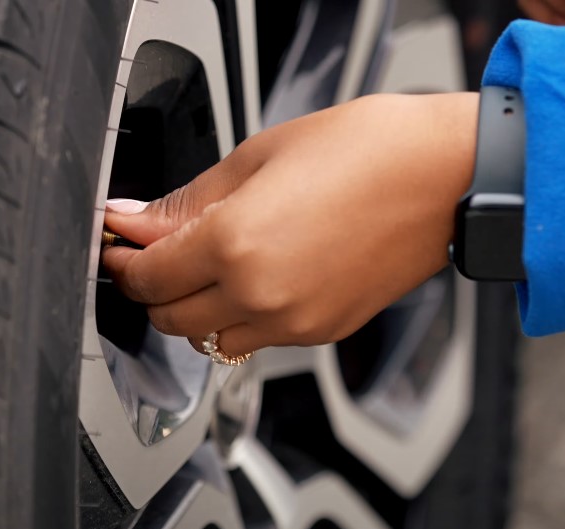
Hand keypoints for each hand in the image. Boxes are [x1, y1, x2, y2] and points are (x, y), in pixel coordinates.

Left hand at [102, 93, 478, 356]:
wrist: (446, 176)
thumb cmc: (367, 151)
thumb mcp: (258, 158)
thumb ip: (186, 202)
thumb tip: (135, 220)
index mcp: (235, 244)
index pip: (147, 277)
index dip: (122, 263)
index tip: (118, 246)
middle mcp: (260, 295)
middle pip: (170, 320)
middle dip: (150, 289)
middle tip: (152, 254)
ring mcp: (293, 323)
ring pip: (209, 339)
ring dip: (192, 310)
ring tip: (202, 268)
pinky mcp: (322, 333)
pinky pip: (255, 340)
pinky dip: (238, 318)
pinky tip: (251, 279)